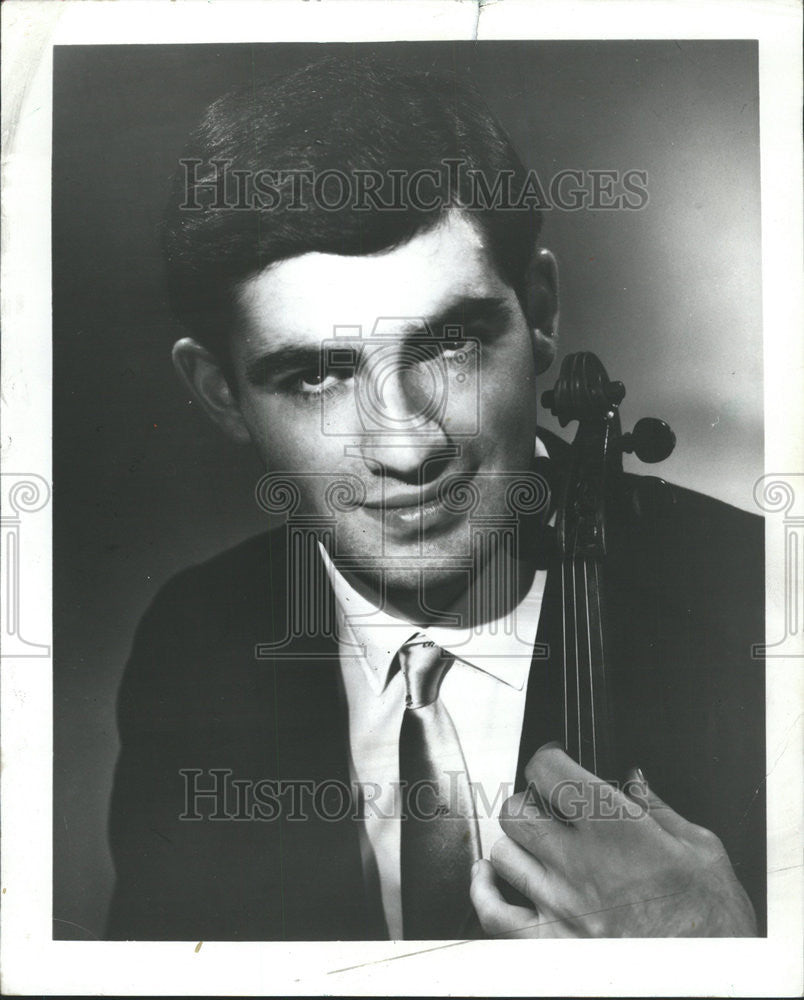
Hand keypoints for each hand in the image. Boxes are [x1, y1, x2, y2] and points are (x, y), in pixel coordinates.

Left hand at [470, 745, 756, 936]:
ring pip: (503, 853)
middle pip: (517, 810)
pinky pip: (492, 912)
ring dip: (516, 844)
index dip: (547, 759)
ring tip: (532, 845)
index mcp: (616, 829)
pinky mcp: (548, 944)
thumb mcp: (703, 851)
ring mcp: (559, 904)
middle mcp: (579, 862)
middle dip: (529, 801)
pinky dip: (483, 891)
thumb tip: (636, 781)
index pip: (550, 770)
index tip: (554, 761)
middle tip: (546, 808)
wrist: (709, 983)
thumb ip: (660, 810)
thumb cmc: (713, 923)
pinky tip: (490, 878)